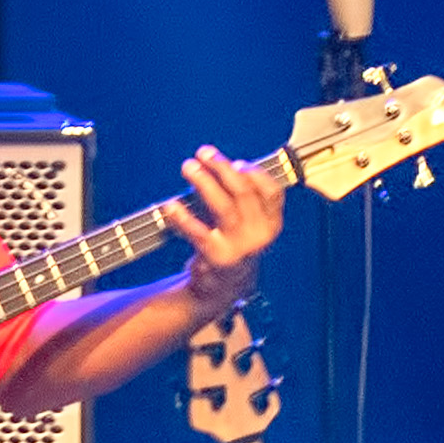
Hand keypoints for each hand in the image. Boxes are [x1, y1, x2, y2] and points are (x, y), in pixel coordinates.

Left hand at [163, 149, 290, 311]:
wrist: (222, 289)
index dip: (254, 173)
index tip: (235, 162)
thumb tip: (221, 164)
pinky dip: (183, 217)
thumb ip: (242, 197)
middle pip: (244, 192)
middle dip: (222, 168)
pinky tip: (171, 205)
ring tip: (189, 167)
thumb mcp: (248, 224)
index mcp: (272, 223)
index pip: (272, 191)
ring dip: (205, 182)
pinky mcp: (217, 257)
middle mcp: (260, 234)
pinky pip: (198, 232)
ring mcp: (240, 246)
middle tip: (204, 154)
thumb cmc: (233, 246)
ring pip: (224, 206)